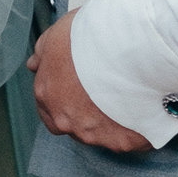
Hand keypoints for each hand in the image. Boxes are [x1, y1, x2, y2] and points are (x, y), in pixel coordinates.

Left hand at [27, 11, 150, 152]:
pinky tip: (143, 108)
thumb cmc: (93, 37)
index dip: (64, 96)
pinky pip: (127, 137)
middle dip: (84, 113)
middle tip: (103, 91)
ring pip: (99, 133)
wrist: (130, 47)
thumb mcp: (58, 34)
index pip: (47, 107)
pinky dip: (134, 126)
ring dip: (109, 120)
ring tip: (128, 96)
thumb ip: (43, 54)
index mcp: (47, 94)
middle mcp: (65, 120)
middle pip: (72, 124)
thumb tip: (34, 65)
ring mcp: (94, 134)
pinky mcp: (122, 141)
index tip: (80, 86)